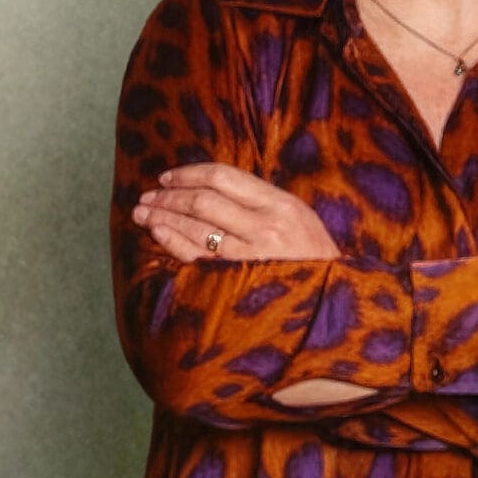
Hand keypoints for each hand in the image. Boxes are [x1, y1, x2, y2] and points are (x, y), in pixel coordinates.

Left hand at [134, 163, 339, 262]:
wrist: (334, 303)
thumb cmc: (314, 259)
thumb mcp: (300, 218)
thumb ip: (261, 202)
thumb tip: (212, 188)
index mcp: (281, 204)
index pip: (223, 177)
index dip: (188, 174)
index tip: (167, 178)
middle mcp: (265, 227)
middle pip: (203, 201)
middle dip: (169, 196)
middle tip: (147, 197)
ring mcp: (251, 257)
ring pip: (195, 228)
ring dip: (163, 218)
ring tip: (143, 212)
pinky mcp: (238, 282)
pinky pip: (197, 258)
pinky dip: (173, 242)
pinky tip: (159, 232)